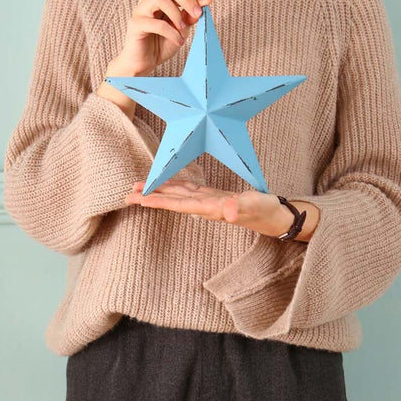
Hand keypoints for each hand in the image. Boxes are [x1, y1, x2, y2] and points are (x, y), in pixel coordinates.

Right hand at [112, 0, 212, 77]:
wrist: (145, 63)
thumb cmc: (161, 45)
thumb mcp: (181, 30)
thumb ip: (190, 16)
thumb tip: (205, 1)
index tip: (207, 2)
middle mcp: (148, 0)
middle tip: (197, 13)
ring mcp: (140, 10)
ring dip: (176, 14)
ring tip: (182, 29)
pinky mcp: (136, 24)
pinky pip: (156, 23)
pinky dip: (171, 32)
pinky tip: (178, 41)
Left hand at [125, 179, 297, 239]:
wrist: (272, 216)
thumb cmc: (264, 210)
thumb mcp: (255, 206)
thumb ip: (241, 208)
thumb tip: (228, 213)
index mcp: (210, 208)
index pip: (179, 205)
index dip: (159, 202)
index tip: (140, 200)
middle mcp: (204, 206)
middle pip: (172, 201)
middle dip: (150, 198)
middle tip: (127, 195)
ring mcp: (207, 201)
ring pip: (177, 195)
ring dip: (158, 192)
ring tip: (140, 189)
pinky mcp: (212, 196)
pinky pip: (188, 190)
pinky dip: (175, 186)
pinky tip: (167, 184)